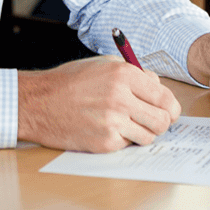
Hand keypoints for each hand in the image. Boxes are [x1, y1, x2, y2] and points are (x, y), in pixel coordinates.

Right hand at [18, 55, 181, 151]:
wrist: (39, 102)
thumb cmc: (70, 82)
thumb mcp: (103, 65)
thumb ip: (134, 74)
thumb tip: (158, 87)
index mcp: (124, 75)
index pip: (165, 97)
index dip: (171, 107)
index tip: (168, 111)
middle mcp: (121, 97)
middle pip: (163, 120)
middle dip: (161, 122)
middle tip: (152, 121)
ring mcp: (113, 122)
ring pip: (149, 136)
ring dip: (142, 132)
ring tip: (126, 124)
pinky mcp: (104, 142)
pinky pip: (128, 145)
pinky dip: (122, 140)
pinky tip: (107, 129)